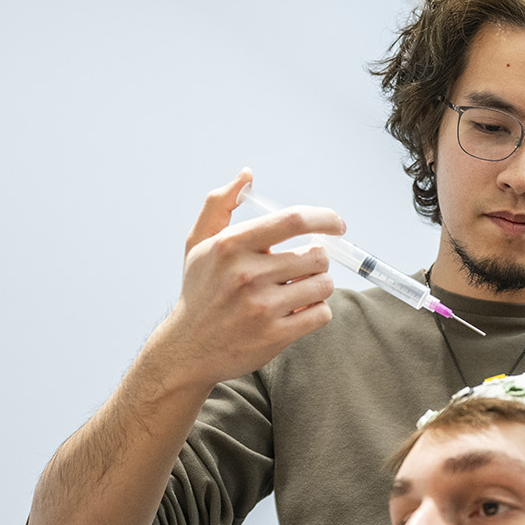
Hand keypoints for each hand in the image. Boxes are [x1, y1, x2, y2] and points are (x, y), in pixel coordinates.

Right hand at [152, 168, 344, 389]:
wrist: (188, 349)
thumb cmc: (200, 291)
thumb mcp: (199, 244)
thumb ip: (219, 205)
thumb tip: (246, 175)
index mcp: (231, 245)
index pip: (293, 220)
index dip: (324, 218)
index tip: (336, 224)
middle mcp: (246, 274)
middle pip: (316, 256)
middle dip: (317, 261)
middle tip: (300, 270)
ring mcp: (262, 307)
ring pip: (324, 285)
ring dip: (318, 287)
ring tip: (296, 292)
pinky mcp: (275, 335)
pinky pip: (322, 314)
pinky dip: (316, 312)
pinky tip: (295, 312)